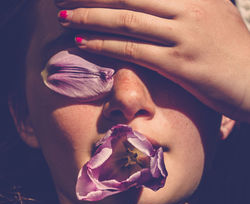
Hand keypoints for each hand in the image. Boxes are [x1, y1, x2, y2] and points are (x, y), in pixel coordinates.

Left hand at [56, 0, 249, 121]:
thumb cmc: (232, 52)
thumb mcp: (213, 17)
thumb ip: (185, 5)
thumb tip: (155, 4)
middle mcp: (189, 9)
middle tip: (67, 1)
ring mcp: (184, 37)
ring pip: (127, 22)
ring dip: (91, 20)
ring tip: (66, 19)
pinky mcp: (179, 65)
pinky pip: (134, 51)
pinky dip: (106, 46)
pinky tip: (86, 44)